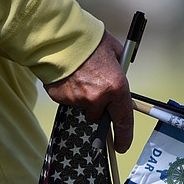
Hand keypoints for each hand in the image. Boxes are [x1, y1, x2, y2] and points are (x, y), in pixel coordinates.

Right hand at [43, 30, 133, 152]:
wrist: (60, 37)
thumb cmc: (89, 40)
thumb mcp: (115, 51)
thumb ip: (120, 69)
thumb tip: (120, 77)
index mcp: (116, 87)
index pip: (123, 119)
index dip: (124, 136)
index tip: (122, 145)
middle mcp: (98, 98)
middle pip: (99, 114)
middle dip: (97, 104)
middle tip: (93, 84)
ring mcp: (78, 100)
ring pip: (83, 106)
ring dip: (82, 96)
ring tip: (79, 75)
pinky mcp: (61, 99)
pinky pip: (67, 100)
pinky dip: (68, 91)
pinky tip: (67, 77)